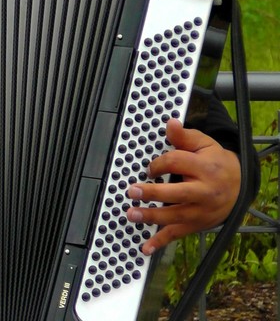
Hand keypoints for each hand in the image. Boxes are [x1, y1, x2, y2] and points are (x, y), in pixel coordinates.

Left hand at [126, 119, 239, 254]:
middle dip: (153, 193)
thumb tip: (170, 123)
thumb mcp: (203, 144)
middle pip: (177, 193)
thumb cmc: (215, 162)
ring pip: (174, 215)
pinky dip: (160, 242)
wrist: (239, 185)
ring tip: (131, 214)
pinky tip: (145, 248)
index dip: (159, 163)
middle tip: (133, 191)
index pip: (176, 163)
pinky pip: (177, 234)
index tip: (150, 167)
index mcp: (206, 168)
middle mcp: (205, 191)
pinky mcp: (196, 225)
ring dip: (151, 216)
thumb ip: (184, 136)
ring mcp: (201, 211)